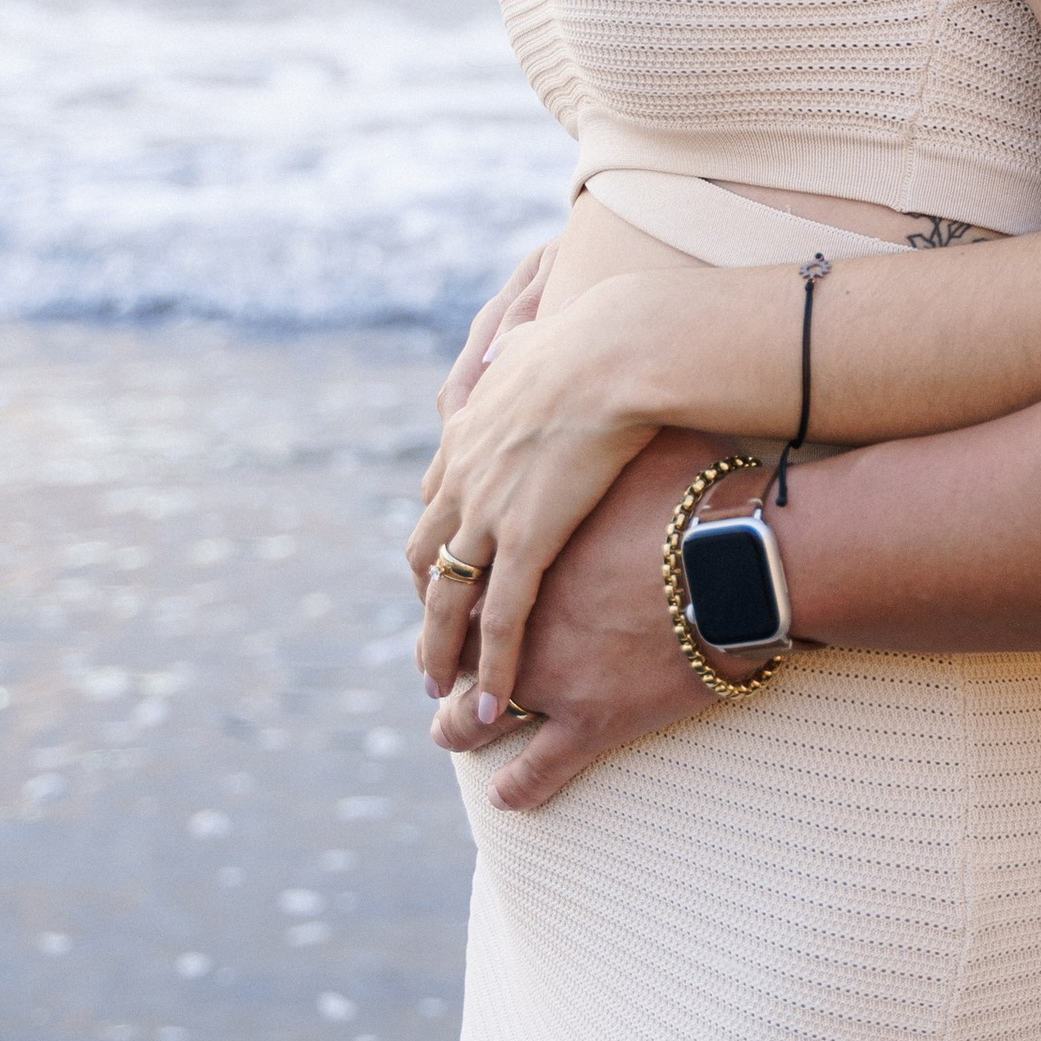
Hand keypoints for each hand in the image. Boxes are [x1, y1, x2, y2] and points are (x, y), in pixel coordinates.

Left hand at [410, 257, 732, 715]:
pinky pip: (499, 619)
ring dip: (440, 649)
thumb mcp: (541, 338)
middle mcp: (463, 476)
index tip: (443, 568)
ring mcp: (488, 512)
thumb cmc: (599, 338)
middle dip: (426, 601)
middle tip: (432, 641)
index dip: (438, 539)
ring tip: (442, 691)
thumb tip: (519, 336)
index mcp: (469, 431)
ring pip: (447, 598)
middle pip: (425, 554)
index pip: (437, 499)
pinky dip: (491, 666)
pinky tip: (491, 704)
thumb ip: (523, 349)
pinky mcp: (526, 540)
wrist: (616, 351)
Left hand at [428, 432, 734, 808]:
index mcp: (517, 540)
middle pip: (450, 638)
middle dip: (438, 653)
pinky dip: (520, 788)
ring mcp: (546, 673)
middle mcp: (515, 613)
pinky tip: (506, 797)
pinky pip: (540, 768)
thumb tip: (603, 380)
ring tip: (448, 733)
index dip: (447, 580)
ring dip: (457, 727)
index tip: (441, 587)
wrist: (740, 555)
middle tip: (432, 665)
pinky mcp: (589, 721)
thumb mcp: (639, 434)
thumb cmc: (699, 488)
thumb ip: (607, 423)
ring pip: (473, 714)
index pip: (456, 563)